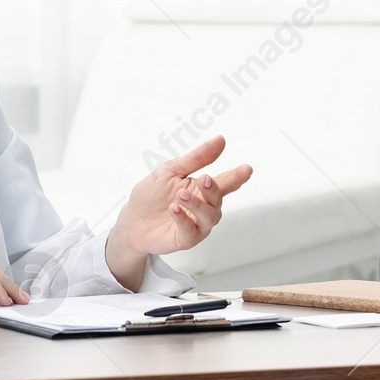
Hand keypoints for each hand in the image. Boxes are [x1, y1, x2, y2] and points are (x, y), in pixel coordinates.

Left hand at [112, 135, 253, 258]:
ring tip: (181, 195)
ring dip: (197, 204)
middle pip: (218, 199)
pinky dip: (183, 219)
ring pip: (208, 217)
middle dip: (213, 189)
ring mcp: (197, 225)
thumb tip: (220, 140)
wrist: (132, 219)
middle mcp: (204, 208)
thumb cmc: (153, 195)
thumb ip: (197, 158)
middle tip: (204, 179)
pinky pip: (191, 231)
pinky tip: (174, 209)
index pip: (225, 182)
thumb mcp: (171, 170)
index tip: (247, 169)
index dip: (237, 176)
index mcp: (203, 189)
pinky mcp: (185, 239)